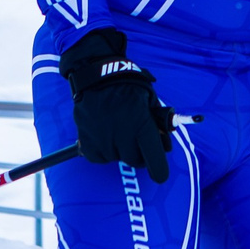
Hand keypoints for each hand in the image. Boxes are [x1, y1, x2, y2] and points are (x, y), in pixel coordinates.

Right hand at [59, 29, 172, 182]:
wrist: (98, 75)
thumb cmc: (129, 87)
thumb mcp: (150, 100)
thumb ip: (158, 123)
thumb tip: (163, 144)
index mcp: (141, 123)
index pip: (154, 159)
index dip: (159, 170)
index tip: (160, 174)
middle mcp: (121, 134)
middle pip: (135, 161)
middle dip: (139, 154)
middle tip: (137, 140)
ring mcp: (102, 138)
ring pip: (116, 159)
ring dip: (120, 150)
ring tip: (118, 130)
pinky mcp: (86, 140)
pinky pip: (98, 157)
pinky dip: (103, 151)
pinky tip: (105, 135)